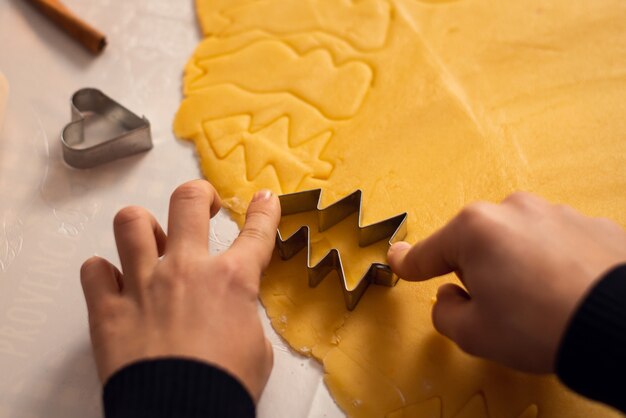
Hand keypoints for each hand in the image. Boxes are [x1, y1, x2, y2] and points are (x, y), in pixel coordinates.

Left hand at [80, 180, 280, 401]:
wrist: (181, 416)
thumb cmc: (225, 387)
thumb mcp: (256, 350)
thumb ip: (243, 321)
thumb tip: (233, 317)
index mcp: (231, 280)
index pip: (256, 232)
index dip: (264, 210)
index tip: (264, 199)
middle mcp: (186, 270)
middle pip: (187, 202)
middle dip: (198, 195)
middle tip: (202, 205)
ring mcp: (143, 284)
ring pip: (131, 222)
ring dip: (142, 226)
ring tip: (150, 240)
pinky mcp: (108, 309)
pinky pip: (94, 270)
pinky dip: (103, 273)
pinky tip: (114, 283)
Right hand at [388, 192, 625, 372]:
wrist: (619, 323)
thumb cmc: (540, 325)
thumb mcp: (474, 333)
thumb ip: (446, 314)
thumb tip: (450, 299)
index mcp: (475, 230)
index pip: (429, 251)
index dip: (408, 262)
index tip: (396, 259)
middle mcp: (512, 210)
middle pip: (475, 242)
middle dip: (476, 270)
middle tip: (495, 306)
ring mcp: (554, 212)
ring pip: (516, 240)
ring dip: (515, 264)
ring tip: (537, 301)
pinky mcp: (589, 223)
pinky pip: (554, 242)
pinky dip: (551, 262)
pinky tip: (564, 290)